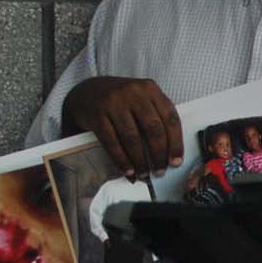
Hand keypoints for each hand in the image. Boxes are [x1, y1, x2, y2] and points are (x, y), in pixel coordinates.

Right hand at [63, 75, 183, 177]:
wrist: (85, 92)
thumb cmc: (120, 100)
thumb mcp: (141, 98)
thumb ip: (157, 115)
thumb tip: (170, 151)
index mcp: (150, 89)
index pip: (170, 118)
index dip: (176, 143)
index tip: (176, 161)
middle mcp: (133, 93)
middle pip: (153, 129)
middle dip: (158, 155)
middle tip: (160, 171)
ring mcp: (114, 103)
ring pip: (132, 138)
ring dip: (140, 160)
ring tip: (144, 173)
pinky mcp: (97, 115)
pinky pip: (112, 142)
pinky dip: (121, 159)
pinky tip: (127, 169)